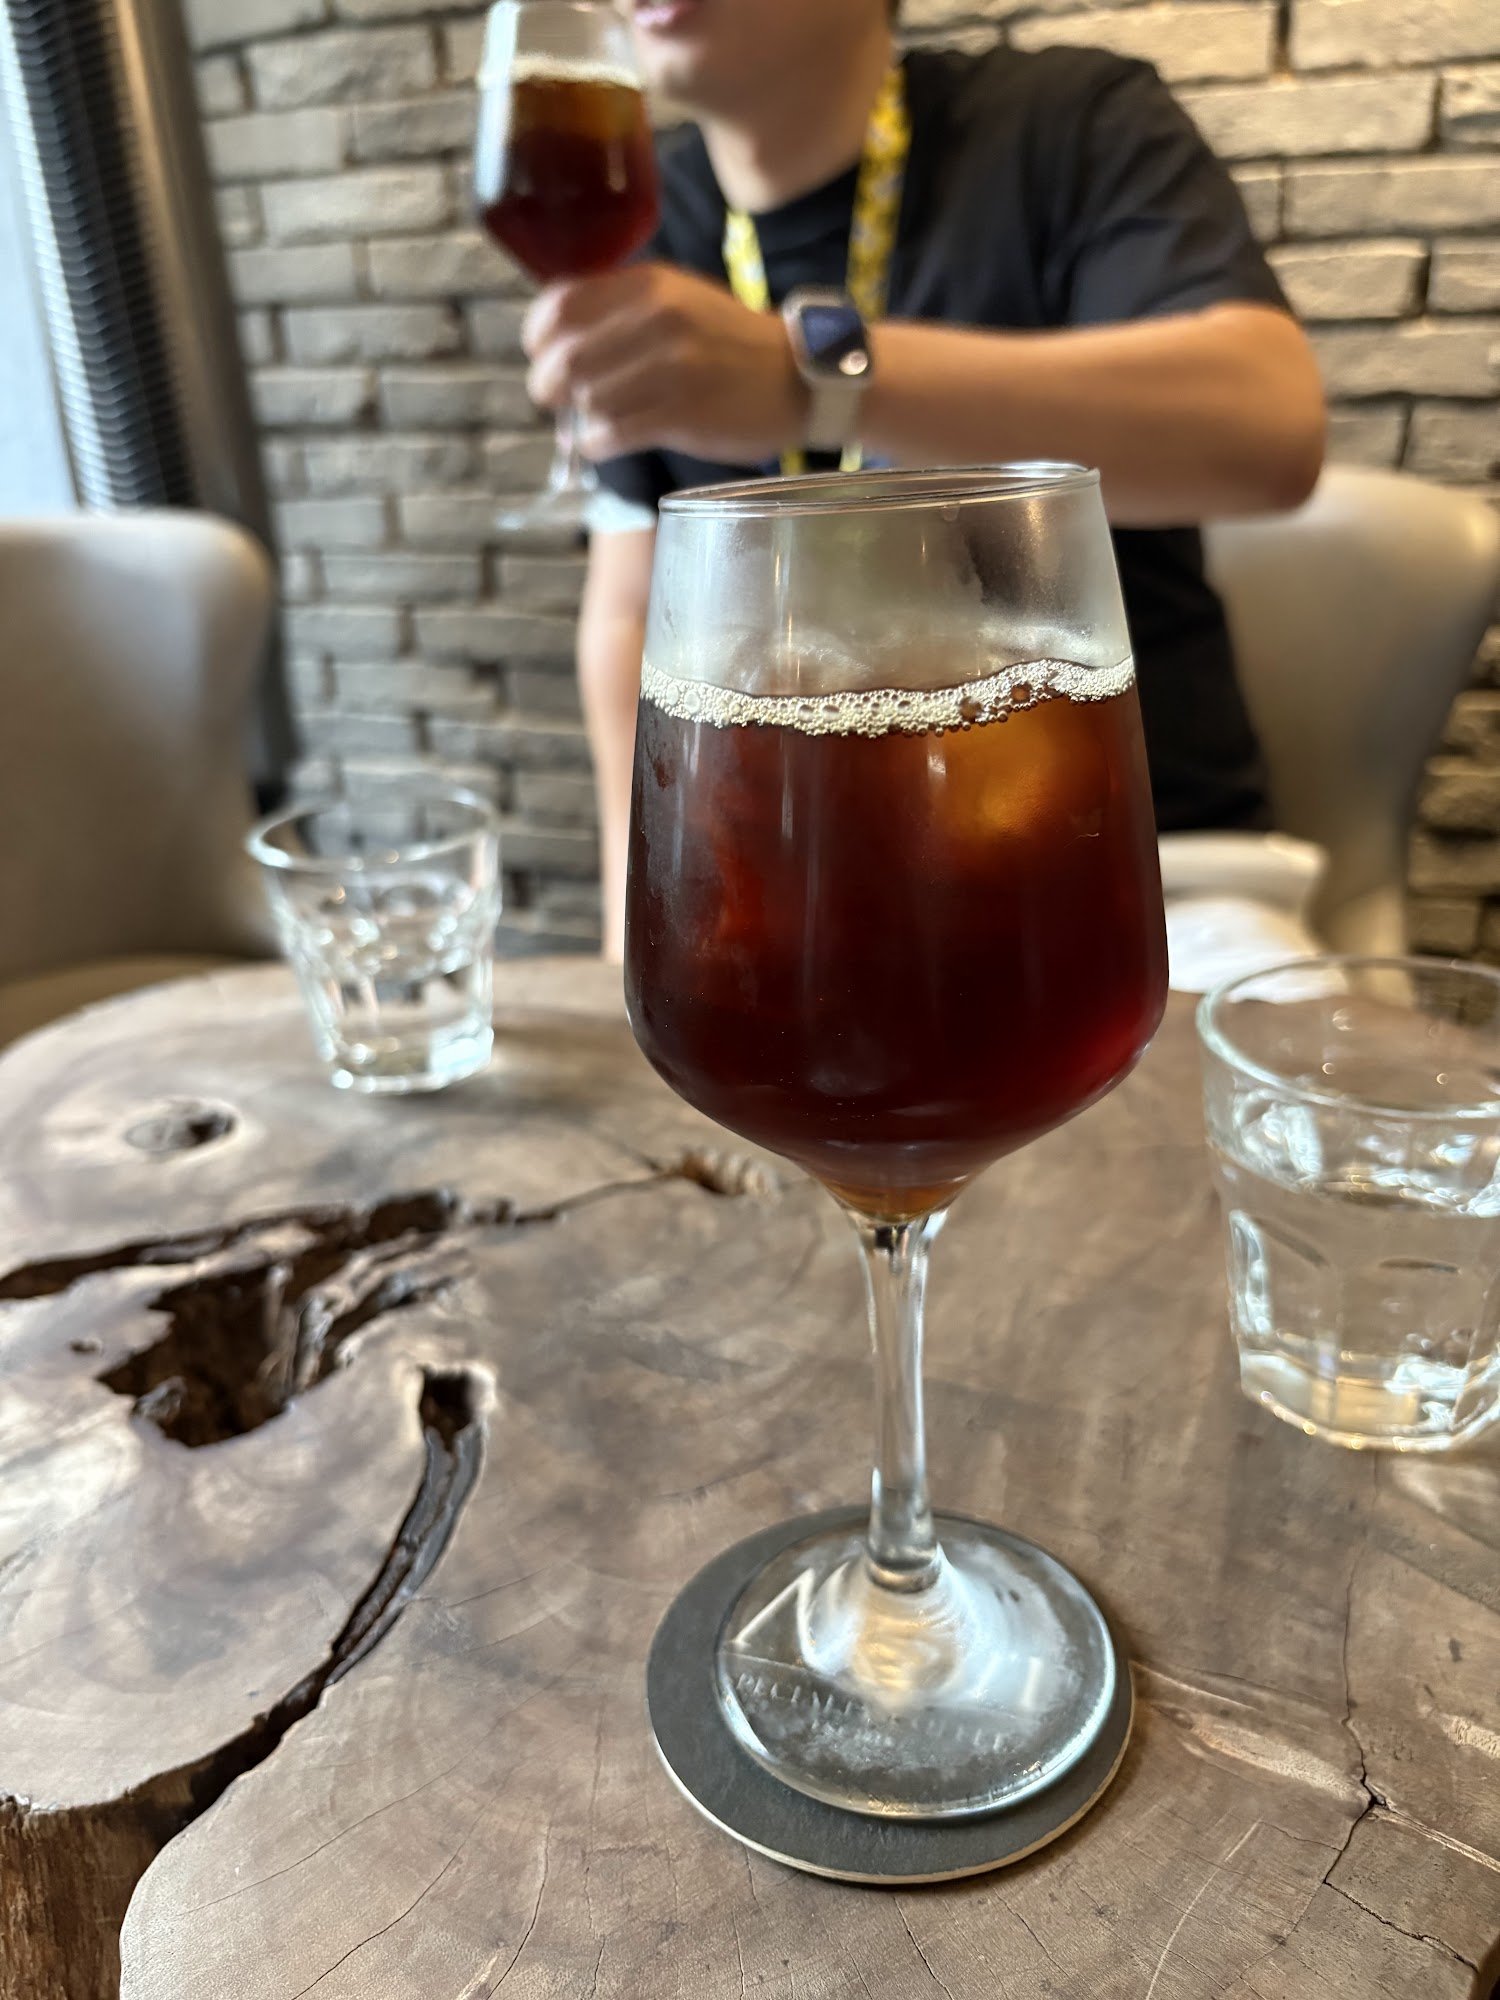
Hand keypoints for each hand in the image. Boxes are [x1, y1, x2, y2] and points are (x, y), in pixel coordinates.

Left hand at [522, 262, 808, 463]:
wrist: (797, 378)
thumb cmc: (730, 342)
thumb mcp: (679, 297)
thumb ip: (623, 305)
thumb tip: (558, 333)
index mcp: (649, 284)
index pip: (560, 305)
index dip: (538, 335)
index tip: (542, 353)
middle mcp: (656, 320)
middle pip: (564, 357)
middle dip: (548, 384)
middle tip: (556, 398)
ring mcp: (669, 369)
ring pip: (585, 399)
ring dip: (580, 416)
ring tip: (595, 419)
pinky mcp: (680, 415)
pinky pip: (611, 433)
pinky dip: (598, 442)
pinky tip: (610, 439)